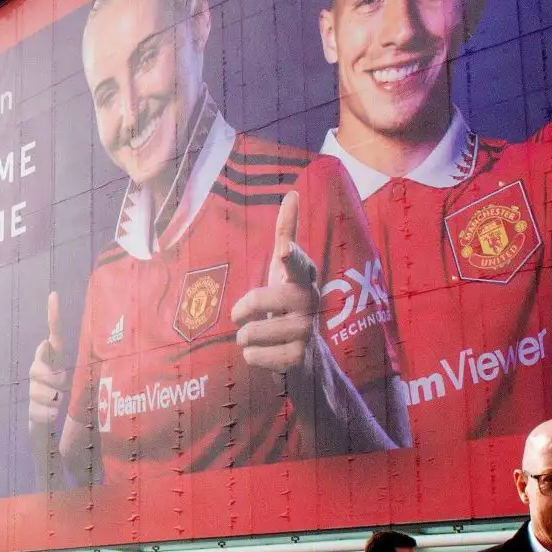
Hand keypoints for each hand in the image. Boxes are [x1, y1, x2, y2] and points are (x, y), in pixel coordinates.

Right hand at [28, 291, 69, 425]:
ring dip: (52, 401)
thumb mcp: (66, 378)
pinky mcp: (30, 409)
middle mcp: (39, 370)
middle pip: (40, 368)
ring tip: (56, 404)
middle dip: (52, 380)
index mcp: (53, 360)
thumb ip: (56, 364)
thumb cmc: (59, 396)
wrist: (48, 423)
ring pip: (40, 391)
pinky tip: (49, 415)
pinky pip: (39, 410)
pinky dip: (47, 415)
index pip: (54, 336)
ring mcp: (33, 388)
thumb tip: (45, 342)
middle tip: (61, 390)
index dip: (53, 317)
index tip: (54, 296)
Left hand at [231, 192, 320, 375]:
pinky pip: (253, 356)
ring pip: (249, 332)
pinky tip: (269, 354)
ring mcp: (308, 331)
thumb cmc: (288, 304)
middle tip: (247, 317)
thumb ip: (287, 233)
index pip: (296, 262)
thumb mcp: (284, 270)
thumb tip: (293, 193)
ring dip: (246, 338)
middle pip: (257, 299)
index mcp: (303, 277)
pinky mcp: (299, 358)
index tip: (283, 251)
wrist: (309, 357)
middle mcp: (310, 300)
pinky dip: (252, 357)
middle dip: (241, 311)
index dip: (289, 257)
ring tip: (263, 337)